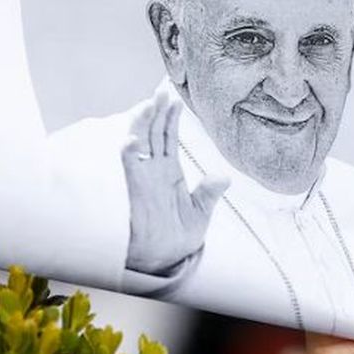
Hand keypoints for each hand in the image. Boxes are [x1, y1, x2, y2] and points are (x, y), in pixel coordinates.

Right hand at [120, 90, 229, 275]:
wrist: (165, 261)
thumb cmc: (179, 237)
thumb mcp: (200, 212)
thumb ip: (209, 193)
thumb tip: (224, 177)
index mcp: (170, 172)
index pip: (168, 138)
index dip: (170, 118)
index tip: (173, 98)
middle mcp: (154, 172)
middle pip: (153, 134)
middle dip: (156, 113)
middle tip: (160, 92)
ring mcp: (143, 180)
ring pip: (140, 145)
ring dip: (143, 125)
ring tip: (148, 105)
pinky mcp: (136, 192)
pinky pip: (131, 170)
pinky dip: (130, 154)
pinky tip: (131, 140)